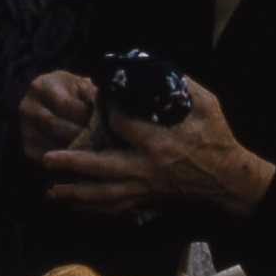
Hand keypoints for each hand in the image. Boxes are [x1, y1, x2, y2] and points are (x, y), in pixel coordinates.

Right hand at [20, 70, 95, 162]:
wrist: (50, 103)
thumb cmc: (71, 93)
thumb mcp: (81, 86)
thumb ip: (92, 95)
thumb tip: (107, 109)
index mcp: (42, 86)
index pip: (64, 104)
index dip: (85, 115)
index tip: (103, 122)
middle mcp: (27, 107)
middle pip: (55, 126)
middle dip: (81, 134)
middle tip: (102, 139)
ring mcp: (25, 129)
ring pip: (52, 145)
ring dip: (75, 149)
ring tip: (95, 149)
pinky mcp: (28, 148)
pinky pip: (48, 158)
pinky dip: (66, 159)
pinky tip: (82, 157)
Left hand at [39, 77, 274, 216]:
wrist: (228, 176)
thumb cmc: (217, 137)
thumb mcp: (206, 104)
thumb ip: (181, 85)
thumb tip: (153, 68)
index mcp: (159, 142)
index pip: (122, 126)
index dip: (107, 112)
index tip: (97, 100)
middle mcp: (147, 167)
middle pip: (103, 168)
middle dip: (73, 164)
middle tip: (47, 158)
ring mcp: (145, 186)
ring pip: (104, 194)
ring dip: (76, 193)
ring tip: (51, 190)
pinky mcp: (146, 197)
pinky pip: (115, 206)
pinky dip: (93, 207)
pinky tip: (74, 205)